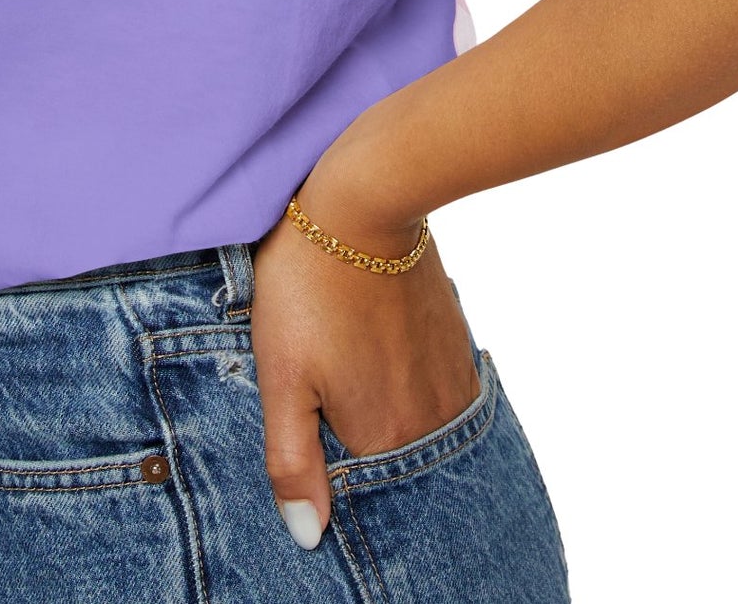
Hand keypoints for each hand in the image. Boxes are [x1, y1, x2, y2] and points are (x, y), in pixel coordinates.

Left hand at [250, 131, 480, 551]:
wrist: (365, 200)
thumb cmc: (309, 285)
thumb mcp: (280, 375)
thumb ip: (292, 461)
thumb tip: (308, 536)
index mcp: (384, 436)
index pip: (365, 498)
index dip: (335, 488)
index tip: (315, 455)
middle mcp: (429, 420)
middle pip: (398, 465)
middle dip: (367, 458)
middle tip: (330, 406)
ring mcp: (450, 381)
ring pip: (421, 429)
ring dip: (393, 425)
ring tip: (354, 383)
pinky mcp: (456, 343)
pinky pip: (439, 395)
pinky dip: (414, 396)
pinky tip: (383, 366)